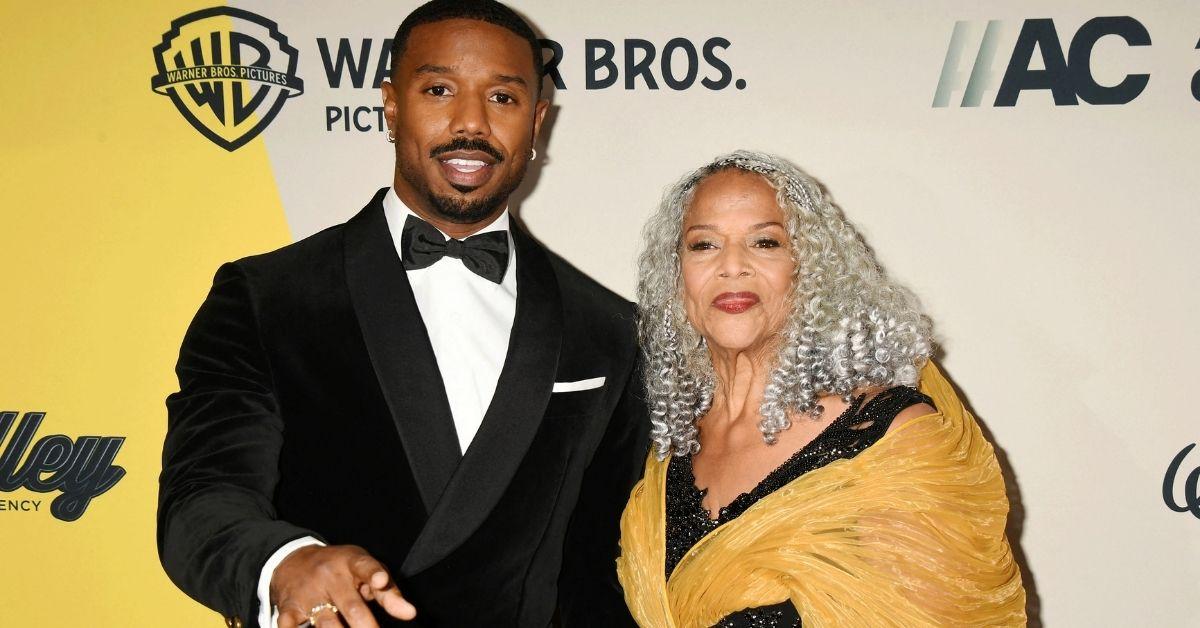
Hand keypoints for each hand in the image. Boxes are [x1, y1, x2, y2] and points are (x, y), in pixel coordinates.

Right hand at [273, 544, 416, 627]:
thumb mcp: (364, 571)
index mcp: (351, 562)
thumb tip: (410, 614)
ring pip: (325, 622)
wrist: (293, 560)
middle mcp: (329, 576)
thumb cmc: (340, 570)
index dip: (374, 574)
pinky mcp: (289, 607)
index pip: (365, 566)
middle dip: (365, 626)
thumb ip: (388, 592)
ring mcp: (308, 592)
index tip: (381, 581)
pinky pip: (290, 626)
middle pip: (351, 606)